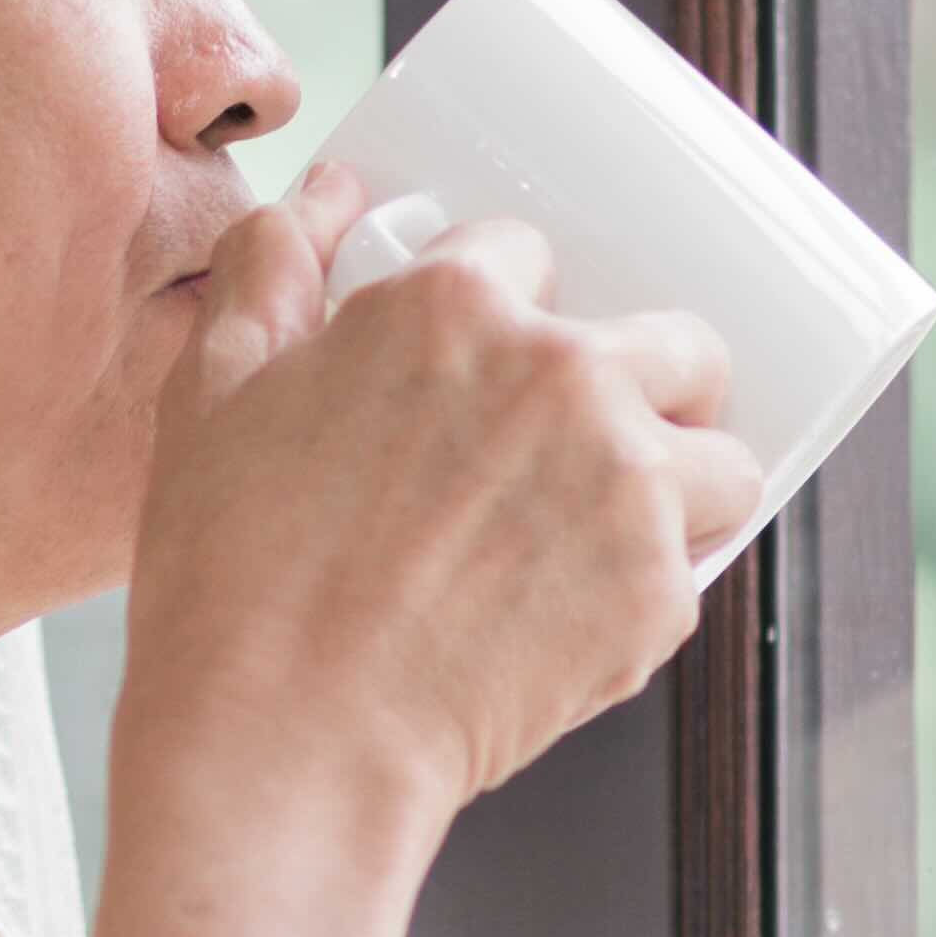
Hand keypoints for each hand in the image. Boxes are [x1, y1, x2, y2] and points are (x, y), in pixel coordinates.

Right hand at [117, 155, 765, 832]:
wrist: (285, 743)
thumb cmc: (233, 578)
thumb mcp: (212, 394)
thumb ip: (267, 270)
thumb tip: (329, 193)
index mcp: (454, 306)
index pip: (527, 256)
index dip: (508, 308)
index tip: (492, 364)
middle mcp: (563, 375)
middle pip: (677, 341)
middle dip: (648, 380)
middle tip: (590, 442)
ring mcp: (626, 484)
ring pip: (723, 458)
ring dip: (684, 486)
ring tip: (611, 535)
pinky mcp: (659, 592)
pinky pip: (694, 569)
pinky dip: (648, 591)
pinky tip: (572, 615)